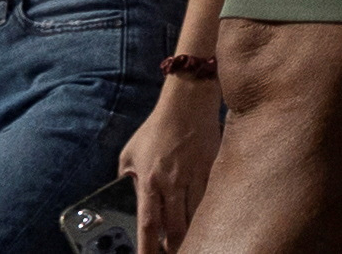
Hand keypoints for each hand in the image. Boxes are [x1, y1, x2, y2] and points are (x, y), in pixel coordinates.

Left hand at [122, 80, 219, 252]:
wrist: (187, 102)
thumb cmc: (156, 127)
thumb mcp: (130, 153)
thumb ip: (127, 179)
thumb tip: (129, 199)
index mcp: (150, 181)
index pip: (149, 224)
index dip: (148, 247)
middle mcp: (173, 183)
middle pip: (177, 227)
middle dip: (175, 246)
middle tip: (172, 252)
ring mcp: (196, 176)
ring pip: (197, 215)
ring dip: (193, 231)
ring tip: (189, 241)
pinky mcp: (213, 168)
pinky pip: (211, 196)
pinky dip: (207, 210)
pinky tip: (207, 216)